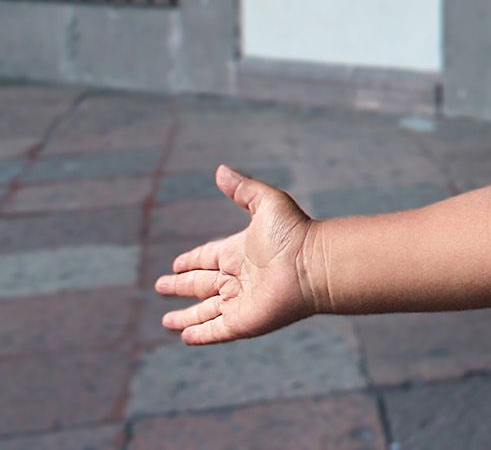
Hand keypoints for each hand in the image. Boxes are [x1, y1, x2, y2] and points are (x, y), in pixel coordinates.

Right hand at [154, 165, 317, 344]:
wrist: (313, 266)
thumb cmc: (294, 233)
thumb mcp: (266, 202)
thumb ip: (242, 189)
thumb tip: (220, 169)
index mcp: (239, 251)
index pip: (208, 257)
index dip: (191, 260)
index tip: (176, 264)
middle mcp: (237, 278)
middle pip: (201, 284)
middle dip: (181, 286)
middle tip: (161, 286)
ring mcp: (240, 302)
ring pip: (205, 311)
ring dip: (186, 316)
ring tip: (167, 321)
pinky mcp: (242, 322)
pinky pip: (215, 331)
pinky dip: (200, 334)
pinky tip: (185, 336)